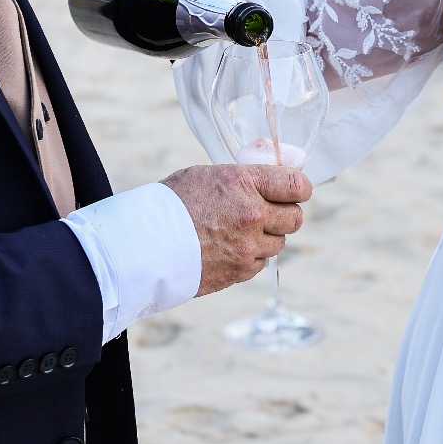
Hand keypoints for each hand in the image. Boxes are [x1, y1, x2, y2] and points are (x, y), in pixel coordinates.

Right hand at [162, 164, 312, 295]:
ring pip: (279, 242)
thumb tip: (269, 171)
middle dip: (285, 213)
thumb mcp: (206, 175)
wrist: (143, 245)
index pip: (296, 185)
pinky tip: (229, 248)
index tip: (293, 190)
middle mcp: (253, 215)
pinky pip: (260, 263)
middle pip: (295, 217)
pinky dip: (251, 256)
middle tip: (268, 211)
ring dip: (267, 237)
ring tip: (239, 231)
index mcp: (244, 184)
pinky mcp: (240, 271)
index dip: (299, 188)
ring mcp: (248, 247)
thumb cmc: (170, 204)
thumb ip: (243, 177)